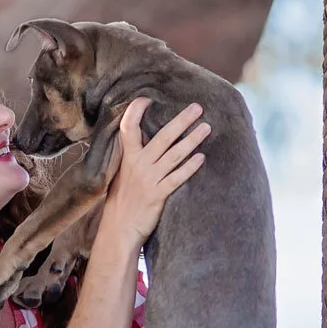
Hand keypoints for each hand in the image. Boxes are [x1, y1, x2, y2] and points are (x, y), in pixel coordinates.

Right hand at [103, 97, 209, 244]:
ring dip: (192, 140)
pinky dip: (189, 167)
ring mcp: (149, 180)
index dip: (135, 111)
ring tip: (206, 128)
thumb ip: (134, 155)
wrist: (119, 229)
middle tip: (198, 108)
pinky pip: (176, 178)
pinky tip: (201, 158)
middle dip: (181, 120)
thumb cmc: (123, 200)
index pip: (128, 128)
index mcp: (128, 158)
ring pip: (174, 155)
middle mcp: (138, 165)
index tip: (146, 98)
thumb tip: (148, 137)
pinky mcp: (158, 195)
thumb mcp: (123, 173)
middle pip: (163, 137)